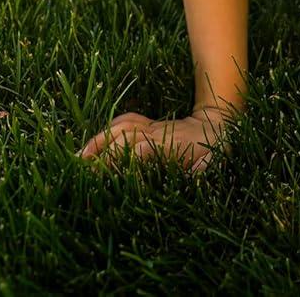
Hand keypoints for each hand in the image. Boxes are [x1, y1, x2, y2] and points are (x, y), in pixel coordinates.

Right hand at [77, 105, 234, 170]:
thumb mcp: (216, 160)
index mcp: (168, 144)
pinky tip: (96, 144)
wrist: (222, 120)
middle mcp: (155, 133)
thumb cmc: (219, 146)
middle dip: (99, 154)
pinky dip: (109, 131)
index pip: (137, 150)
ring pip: (119, 128)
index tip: (101, 178)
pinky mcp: (150, 126)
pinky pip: (126, 122)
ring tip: (77, 159)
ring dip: (98, 141)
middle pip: (120, 138)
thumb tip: (195, 175)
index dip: (120, 162)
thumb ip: (205, 168)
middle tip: (77, 173)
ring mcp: (151, 127)